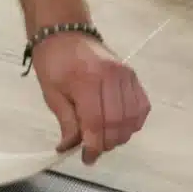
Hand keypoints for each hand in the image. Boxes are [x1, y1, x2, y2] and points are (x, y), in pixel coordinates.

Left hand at [32, 32, 150, 164]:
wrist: (65, 32)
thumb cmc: (52, 62)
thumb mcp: (51, 93)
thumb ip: (66, 121)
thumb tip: (70, 148)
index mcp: (87, 81)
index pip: (96, 123)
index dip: (93, 146)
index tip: (86, 159)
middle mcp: (112, 78)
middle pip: (118, 123)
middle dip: (106, 143)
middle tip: (93, 150)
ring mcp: (126, 75)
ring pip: (133, 117)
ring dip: (120, 135)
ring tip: (103, 139)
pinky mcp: (133, 75)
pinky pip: (141, 106)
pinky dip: (133, 122)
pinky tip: (119, 127)